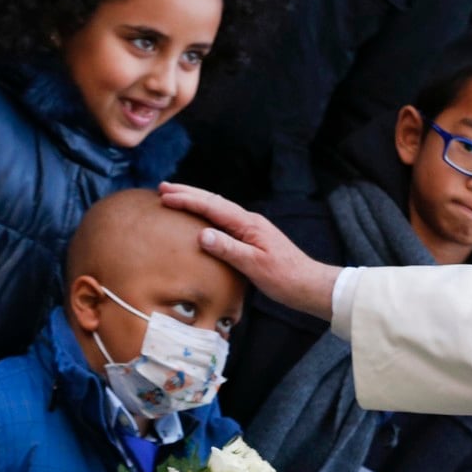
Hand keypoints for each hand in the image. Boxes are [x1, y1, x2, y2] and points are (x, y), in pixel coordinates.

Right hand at [158, 182, 339, 319]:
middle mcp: (250, 222)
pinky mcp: (253, 238)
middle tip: (163, 187)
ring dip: (197, 201)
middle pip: (214, 202)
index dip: (188, 200)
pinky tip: (202, 217)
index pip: (213, 207)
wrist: (308, 284)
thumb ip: (229, 249)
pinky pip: (225, 220)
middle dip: (188, 193)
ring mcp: (252, 229)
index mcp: (249, 225)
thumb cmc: (284, 277)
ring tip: (176, 196)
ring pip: (219, 209)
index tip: (166, 196)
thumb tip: (202, 234)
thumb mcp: (254, 266)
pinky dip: (208, 214)